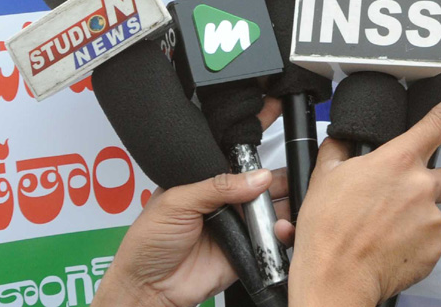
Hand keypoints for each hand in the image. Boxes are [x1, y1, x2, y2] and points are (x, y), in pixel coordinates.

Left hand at [94, 169, 284, 306]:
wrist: (149, 288)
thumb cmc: (149, 242)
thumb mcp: (177, 201)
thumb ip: (216, 186)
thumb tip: (256, 177)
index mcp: (206, 183)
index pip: (236, 164)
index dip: (255, 159)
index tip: (270, 153)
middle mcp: (225, 203)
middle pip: (260, 186)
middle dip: (278, 179)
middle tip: (291, 177)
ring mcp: (237, 227)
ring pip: (270, 211)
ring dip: (283, 205)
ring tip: (289, 202)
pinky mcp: (246, 252)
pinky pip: (271, 242)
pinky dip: (282, 234)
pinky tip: (281, 227)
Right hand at [285, 81, 440, 306]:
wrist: (335, 277)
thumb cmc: (328, 229)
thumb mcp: (324, 177)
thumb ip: (340, 151)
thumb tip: (342, 142)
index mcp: (397, 160)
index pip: (438, 121)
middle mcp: (421, 186)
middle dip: (427, 184)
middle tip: (398, 200)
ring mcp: (431, 218)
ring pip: (434, 209)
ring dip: (417, 215)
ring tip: (385, 229)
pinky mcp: (435, 248)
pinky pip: (431, 238)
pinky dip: (415, 241)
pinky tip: (391, 246)